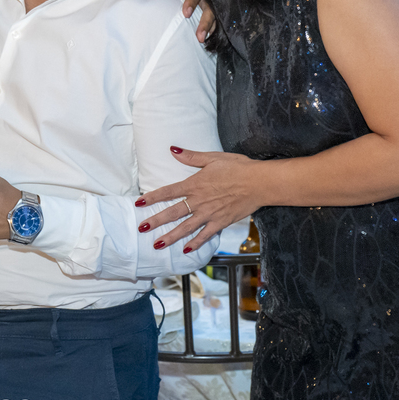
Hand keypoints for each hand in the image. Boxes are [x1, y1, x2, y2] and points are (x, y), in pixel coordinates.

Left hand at [136, 148, 262, 251]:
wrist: (259, 182)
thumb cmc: (238, 167)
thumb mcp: (213, 158)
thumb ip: (191, 157)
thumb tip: (173, 149)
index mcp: (194, 184)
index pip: (168, 192)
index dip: (152, 197)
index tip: (138, 203)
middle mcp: (199, 201)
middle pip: (173, 213)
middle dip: (155, 221)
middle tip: (141, 228)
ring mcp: (209, 213)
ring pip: (185, 227)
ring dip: (170, 236)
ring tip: (157, 244)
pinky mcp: (221, 222)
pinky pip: (205, 235)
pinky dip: (195, 243)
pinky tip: (186, 250)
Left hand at [159, 0, 215, 42]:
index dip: (192, 2)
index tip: (186, 14)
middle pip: (209, 6)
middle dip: (205, 21)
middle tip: (199, 35)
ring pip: (213, 13)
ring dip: (209, 27)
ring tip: (202, 40)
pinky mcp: (210, 5)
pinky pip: (215, 17)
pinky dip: (212, 28)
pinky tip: (209, 38)